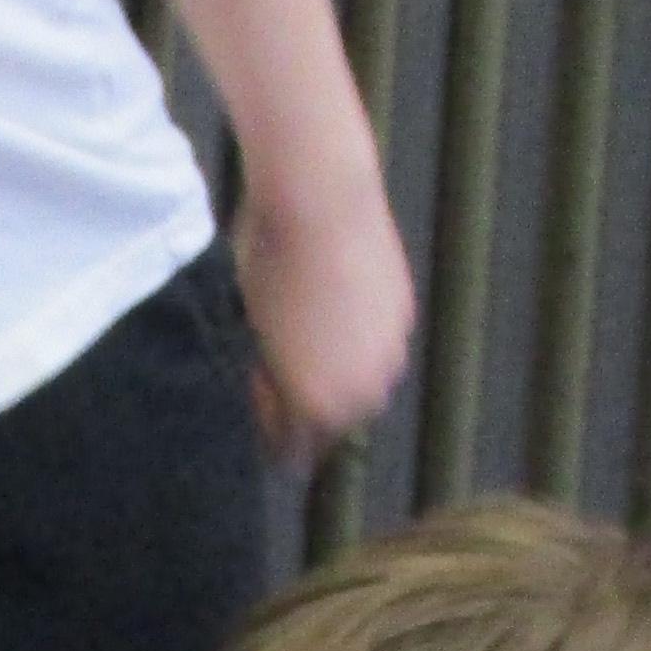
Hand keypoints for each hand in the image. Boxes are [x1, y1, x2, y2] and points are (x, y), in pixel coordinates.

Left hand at [234, 176, 413, 457]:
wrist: (321, 200)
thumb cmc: (268, 262)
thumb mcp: (246, 330)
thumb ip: (263, 380)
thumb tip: (268, 396)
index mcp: (315, 406)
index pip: (292, 450)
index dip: (267, 429)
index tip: (254, 405)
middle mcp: (361, 393)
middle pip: (332, 424)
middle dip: (306, 406)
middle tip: (275, 370)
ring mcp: (390, 355)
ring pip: (361, 387)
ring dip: (337, 375)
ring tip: (305, 337)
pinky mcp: (403, 317)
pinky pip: (379, 347)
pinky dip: (357, 340)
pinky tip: (331, 309)